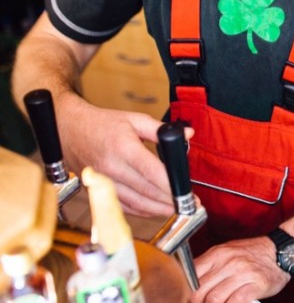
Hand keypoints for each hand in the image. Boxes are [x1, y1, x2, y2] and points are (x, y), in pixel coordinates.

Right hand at [57, 94, 181, 216]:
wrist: (68, 130)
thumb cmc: (101, 123)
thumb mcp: (134, 119)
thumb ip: (162, 130)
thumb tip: (188, 134)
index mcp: (123, 148)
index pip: (152, 172)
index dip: (171, 185)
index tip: (187, 192)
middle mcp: (111, 167)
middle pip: (145, 191)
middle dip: (170, 200)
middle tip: (188, 204)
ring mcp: (102, 182)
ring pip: (134, 203)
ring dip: (157, 210)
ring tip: (176, 209)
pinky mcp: (96, 191)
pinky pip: (122, 206)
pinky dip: (140, 211)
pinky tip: (154, 210)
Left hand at [193, 236, 290, 302]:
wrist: (281, 251)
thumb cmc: (252, 254)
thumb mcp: (227, 252)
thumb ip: (209, 266)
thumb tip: (188, 283)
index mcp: (218, 253)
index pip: (190, 276)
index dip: (185, 293)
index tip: (185, 300)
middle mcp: (229, 262)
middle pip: (199, 291)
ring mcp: (243, 273)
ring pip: (214, 299)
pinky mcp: (255, 285)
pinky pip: (235, 302)